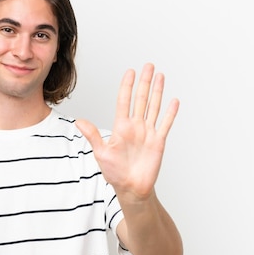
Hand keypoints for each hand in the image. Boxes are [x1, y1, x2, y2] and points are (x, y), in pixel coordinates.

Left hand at [76, 63, 178, 200]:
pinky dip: (170, 113)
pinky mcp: (158, 142)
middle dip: (145, 82)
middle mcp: (135, 126)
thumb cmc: (114, 173)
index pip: (124, 101)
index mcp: (121, 127)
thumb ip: (93, 135)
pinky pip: (165, 124)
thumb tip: (79, 122)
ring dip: (157, 92)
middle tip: (149, 66)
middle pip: (141, 99)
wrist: (131, 188)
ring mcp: (148, 133)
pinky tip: (173, 101)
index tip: (130, 72)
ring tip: (160, 76)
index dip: (127, 86)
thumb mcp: (101, 153)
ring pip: (154, 107)